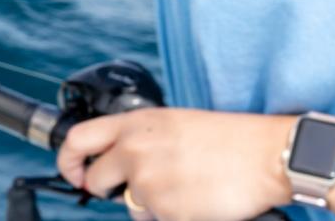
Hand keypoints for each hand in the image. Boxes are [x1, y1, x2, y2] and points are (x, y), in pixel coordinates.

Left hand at [57, 108, 291, 220]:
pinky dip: (175, 216)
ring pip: (132, 206)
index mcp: (138, 123)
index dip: (67, 160)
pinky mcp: (167, 213)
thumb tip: (118, 160)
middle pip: (96, 178)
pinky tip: (197, 200)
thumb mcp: (177, 123)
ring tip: (187, 186)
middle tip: (134, 187)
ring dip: (152, 204)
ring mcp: (149, 184)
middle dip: (107, 188)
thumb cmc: (230, 139)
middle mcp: (136, 150)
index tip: (74, 172)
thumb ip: (141, 138)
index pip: (78, 137)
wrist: (267, 156)